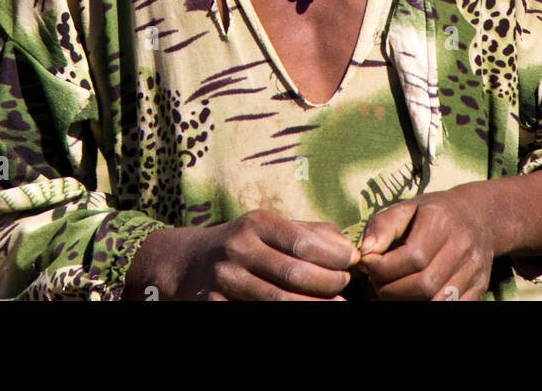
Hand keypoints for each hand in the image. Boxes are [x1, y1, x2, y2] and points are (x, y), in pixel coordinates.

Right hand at [125, 210, 358, 301]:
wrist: (189, 262)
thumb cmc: (244, 242)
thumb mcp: (270, 227)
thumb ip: (310, 233)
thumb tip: (348, 248)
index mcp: (256, 224)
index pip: (302, 241)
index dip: (333, 256)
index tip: (352, 262)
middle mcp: (238, 249)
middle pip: (293, 274)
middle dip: (327, 284)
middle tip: (345, 287)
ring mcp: (225, 280)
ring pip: (277, 301)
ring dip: (312, 306)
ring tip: (336, 307)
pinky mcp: (216, 306)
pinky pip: (257, 314)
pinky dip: (285, 317)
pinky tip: (303, 313)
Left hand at [356, 186, 494, 301]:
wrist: (478, 217)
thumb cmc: (433, 213)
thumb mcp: (406, 208)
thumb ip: (382, 226)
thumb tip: (364, 252)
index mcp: (441, 221)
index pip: (412, 257)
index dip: (384, 268)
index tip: (368, 264)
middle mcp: (461, 246)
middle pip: (424, 284)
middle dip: (392, 290)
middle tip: (376, 284)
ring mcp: (473, 269)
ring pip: (437, 300)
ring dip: (407, 302)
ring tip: (391, 292)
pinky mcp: (480, 287)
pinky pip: (452, 307)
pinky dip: (428, 307)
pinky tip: (412, 298)